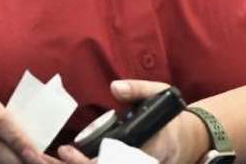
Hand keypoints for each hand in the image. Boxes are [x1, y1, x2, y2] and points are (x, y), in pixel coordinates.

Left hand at [56, 80, 205, 163]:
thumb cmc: (170, 116)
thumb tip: (114, 88)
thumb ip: (138, 90)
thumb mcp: (159, 94)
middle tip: (58, 153)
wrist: (188, 139)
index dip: (95, 160)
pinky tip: (68, 161)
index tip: (69, 151)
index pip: (122, 159)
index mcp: (155, 146)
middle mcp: (147, 163)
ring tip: (57, 157)